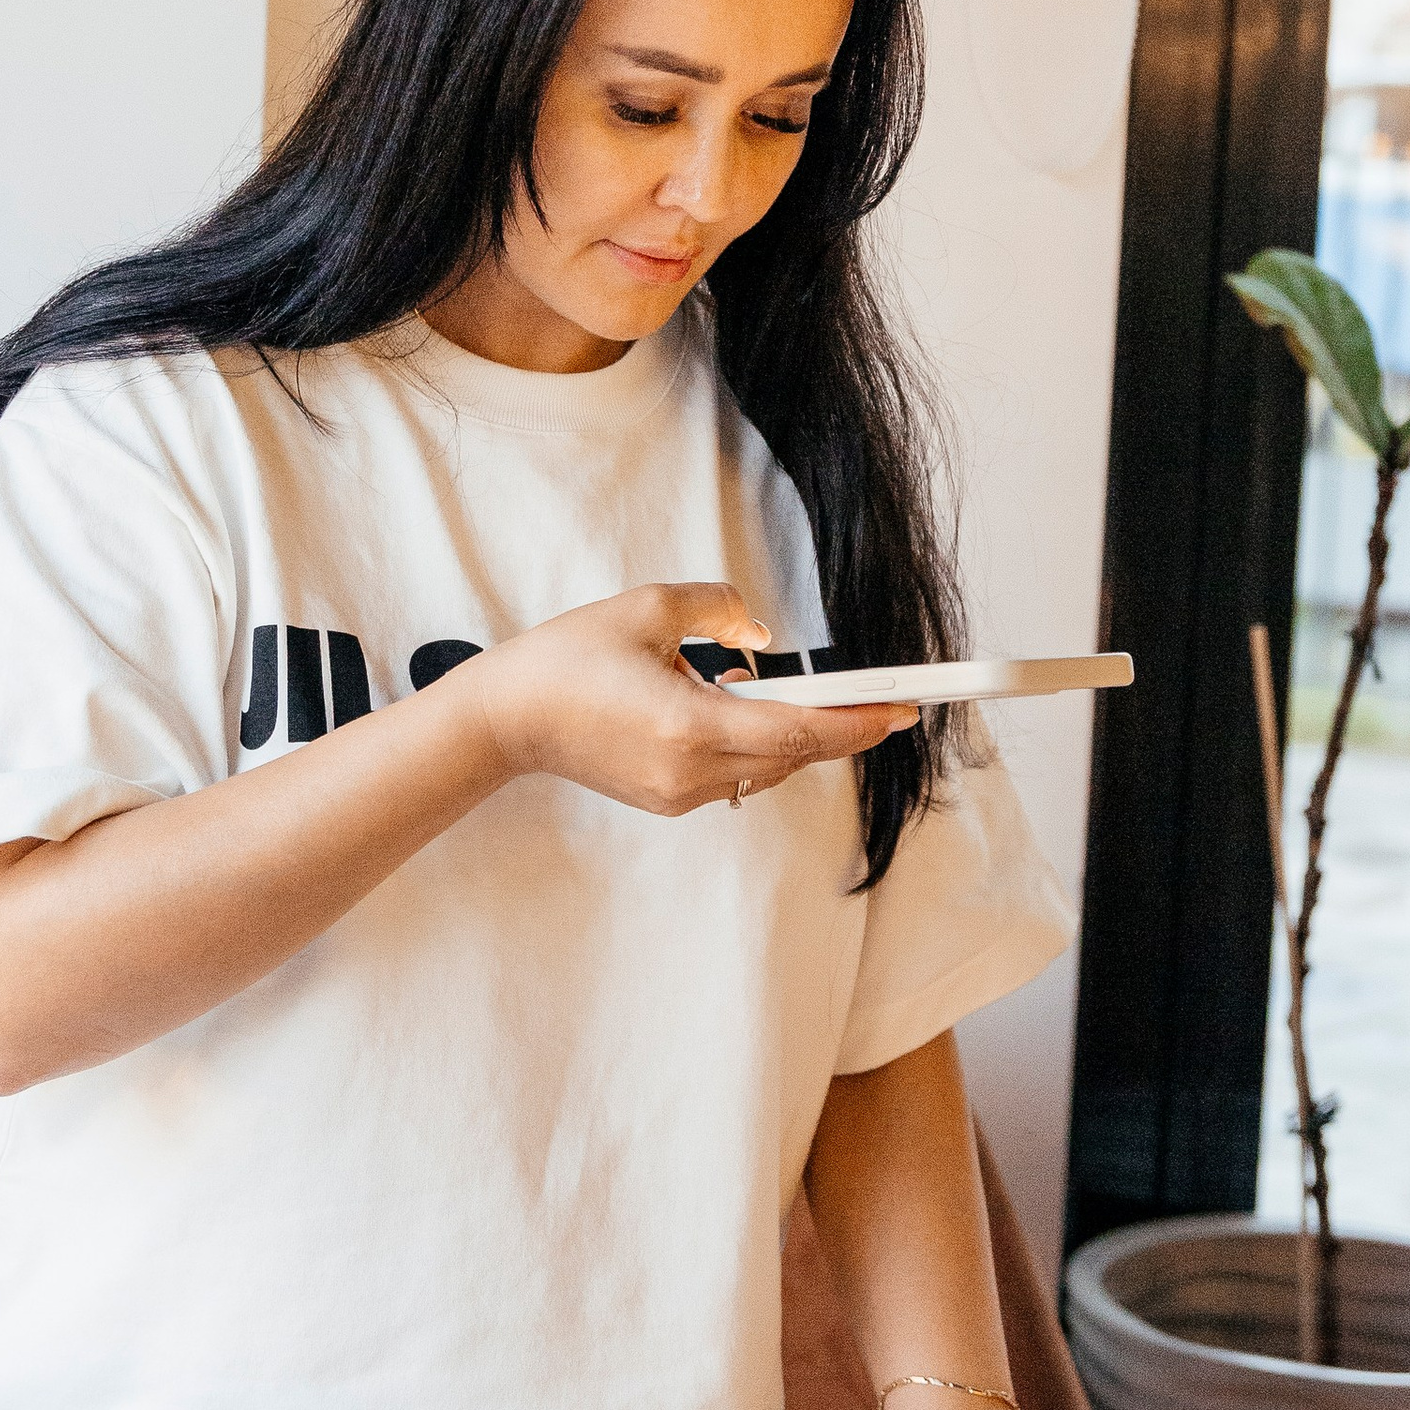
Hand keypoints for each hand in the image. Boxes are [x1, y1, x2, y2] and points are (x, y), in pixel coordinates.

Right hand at [461, 584, 913, 817]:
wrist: (507, 721)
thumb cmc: (567, 661)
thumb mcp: (646, 609)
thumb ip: (718, 610)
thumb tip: (763, 637)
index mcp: (688, 726)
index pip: (797, 731)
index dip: (857, 722)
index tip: (902, 710)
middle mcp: (690, 772)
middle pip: (793, 755)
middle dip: (842, 728)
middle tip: (885, 702)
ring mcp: (678, 795)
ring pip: (767, 769)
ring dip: (795, 734)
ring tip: (807, 696)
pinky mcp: (667, 800)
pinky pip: (736, 775)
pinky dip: (756, 744)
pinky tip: (743, 707)